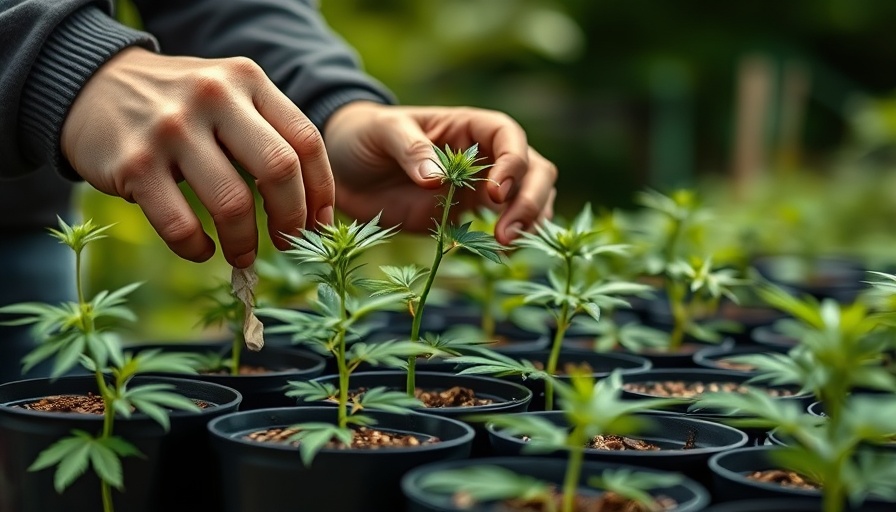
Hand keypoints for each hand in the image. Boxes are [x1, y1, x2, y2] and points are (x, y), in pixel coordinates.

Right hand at [61, 47, 334, 267]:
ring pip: (232, 204)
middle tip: (288, 243)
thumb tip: (317, 211)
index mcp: (248, 80)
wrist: (93, 86)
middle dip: (292, 219)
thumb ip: (271, 134)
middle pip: (279, 170)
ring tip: (244, 255)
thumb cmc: (180, 106)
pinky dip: (198, 249)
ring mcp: (172, 128)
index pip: (306, 141)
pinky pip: (181, 225)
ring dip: (245, 243)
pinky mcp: (135, 164)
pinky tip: (202, 249)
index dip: (321, 192)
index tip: (319, 225)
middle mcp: (214, 97)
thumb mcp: (230, 96)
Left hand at [322, 102, 556, 244]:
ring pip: (529, 198)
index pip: (508, 136)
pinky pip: (502, 226)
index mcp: (467, 128)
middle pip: (533, 170)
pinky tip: (502, 255)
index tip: (495, 192)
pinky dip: (513, 239)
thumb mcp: (382, 132)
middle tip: (508, 232)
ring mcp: (478, 189)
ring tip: (507, 245)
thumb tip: (437, 178)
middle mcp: (482, 157)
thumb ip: (410, 149)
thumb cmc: (364, 137)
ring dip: (529, 221)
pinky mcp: (465, 217)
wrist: (344, 170)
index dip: (513, 162)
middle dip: (530, 199)